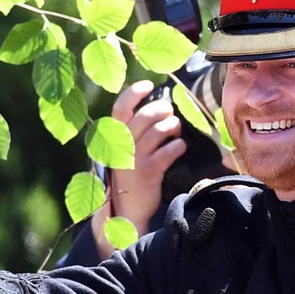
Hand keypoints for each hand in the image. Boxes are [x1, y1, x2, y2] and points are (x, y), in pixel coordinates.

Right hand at [91, 80, 186, 255]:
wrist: (126, 208)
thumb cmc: (129, 175)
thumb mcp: (124, 151)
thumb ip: (134, 132)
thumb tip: (158, 108)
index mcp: (114, 137)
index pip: (120, 108)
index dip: (134, 93)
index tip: (149, 85)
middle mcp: (122, 146)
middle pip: (144, 117)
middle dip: (161, 110)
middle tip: (170, 113)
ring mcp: (135, 159)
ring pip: (158, 132)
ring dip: (172, 126)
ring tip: (176, 129)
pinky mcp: (149, 173)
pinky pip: (168, 152)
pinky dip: (177, 146)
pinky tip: (180, 146)